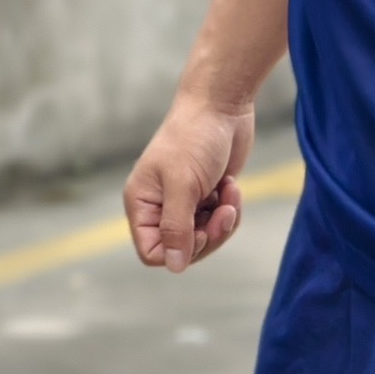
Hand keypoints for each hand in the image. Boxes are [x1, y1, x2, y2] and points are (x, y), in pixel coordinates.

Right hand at [124, 87, 255, 269]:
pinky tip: (231, 185)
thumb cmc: (195, 138)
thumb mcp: (184, 185)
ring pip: (204, 238)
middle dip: (209, 235)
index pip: (152, 252)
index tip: (198, 230)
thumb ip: (176, 228)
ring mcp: (185, 202)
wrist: (222, 106)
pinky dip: (230, 209)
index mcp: (142, 203)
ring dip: (223, 221)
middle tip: (222, 211)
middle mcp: (160, 206)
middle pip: (182, 249)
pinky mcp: (207, 197)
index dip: (178, 251)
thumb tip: (173, 267)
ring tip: (229, 194)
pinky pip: (219, 223)